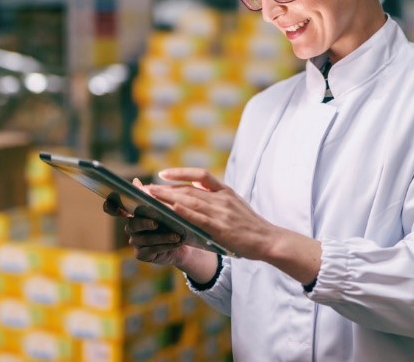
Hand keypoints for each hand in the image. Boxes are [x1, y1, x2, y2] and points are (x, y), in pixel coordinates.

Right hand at [103, 178, 189, 266]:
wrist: (182, 241)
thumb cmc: (170, 222)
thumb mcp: (163, 208)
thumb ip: (149, 196)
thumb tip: (135, 181)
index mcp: (133, 214)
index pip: (115, 209)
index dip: (111, 207)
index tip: (109, 202)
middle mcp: (131, 228)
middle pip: (132, 225)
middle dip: (144, 223)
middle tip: (156, 222)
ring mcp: (135, 242)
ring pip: (145, 239)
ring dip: (162, 237)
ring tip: (176, 235)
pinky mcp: (142, 254)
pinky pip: (152, 250)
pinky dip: (165, 246)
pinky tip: (176, 243)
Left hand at [145, 168, 280, 260]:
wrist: (268, 240)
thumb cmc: (250, 225)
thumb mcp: (236, 204)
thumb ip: (218, 198)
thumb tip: (197, 194)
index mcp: (225, 191)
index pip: (200, 175)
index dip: (180, 173)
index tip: (163, 174)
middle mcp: (222, 199)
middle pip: (189, 189)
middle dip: (165, 188)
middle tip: (146, 188)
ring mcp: (221, 213)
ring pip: (190, 201)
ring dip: (168, 198)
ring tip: (150, 197)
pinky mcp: (220, 228)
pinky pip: (199, 218)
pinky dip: (184, 212)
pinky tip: (171, 209)